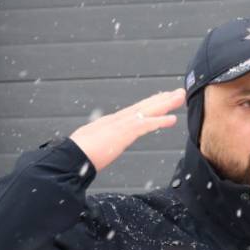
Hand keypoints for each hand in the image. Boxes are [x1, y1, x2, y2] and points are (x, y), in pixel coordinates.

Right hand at [68, 88, 183, 172]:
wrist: (70, 157)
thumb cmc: (76, 156)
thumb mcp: (88, 149)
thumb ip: (95, 148)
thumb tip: (94, 153)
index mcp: (109, 123)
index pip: (133, 112)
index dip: (148, 105)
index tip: (161, 99)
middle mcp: (116, 120)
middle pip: (143, 106)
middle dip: (162, 99)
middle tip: (178, 92)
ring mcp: (120, 125)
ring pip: (147, 110)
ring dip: (166, 103)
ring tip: (180, 97)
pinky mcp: (123, 132)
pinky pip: (146, 125)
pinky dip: (160, 121)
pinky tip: (172, 120)